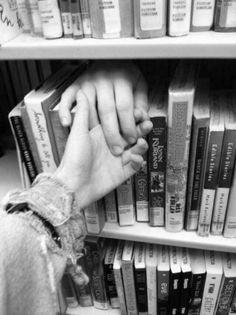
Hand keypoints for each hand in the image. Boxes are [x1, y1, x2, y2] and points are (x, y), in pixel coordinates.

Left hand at [54, 91, 148, 208]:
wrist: (73, 185)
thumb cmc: (73, 158)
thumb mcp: (79, 132)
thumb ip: (83, 112)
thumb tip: (81, 91)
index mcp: (103, 135)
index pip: (121, 122)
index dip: (131, 117)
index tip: (138, 112)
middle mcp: (112, 146)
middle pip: (131, 135)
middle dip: (140, 129)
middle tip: (147, 124)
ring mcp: (117, 160)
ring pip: (136, 149)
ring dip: (141, 145)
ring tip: (141, 142)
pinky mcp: (122, 173)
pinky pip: (135, 165)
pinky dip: (138, 161)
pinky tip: (135, 158)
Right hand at [58, 61, 151, 155]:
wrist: (109, 56)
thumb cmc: (125, 74)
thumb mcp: (139, 84)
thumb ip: (141, 102)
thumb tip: (143, 121)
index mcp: (121, 79)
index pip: (125, 106)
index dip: (129, 125)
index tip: (132, 139)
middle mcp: (103, 79)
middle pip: (106, 110)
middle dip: (112, 133)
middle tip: (116, 149)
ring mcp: (87, 82)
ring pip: (88, 109)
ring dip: (93, 129)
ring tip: (99, 144)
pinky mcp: (75, 84)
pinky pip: (67, 98)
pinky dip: (65, 111)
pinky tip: (67, 123)